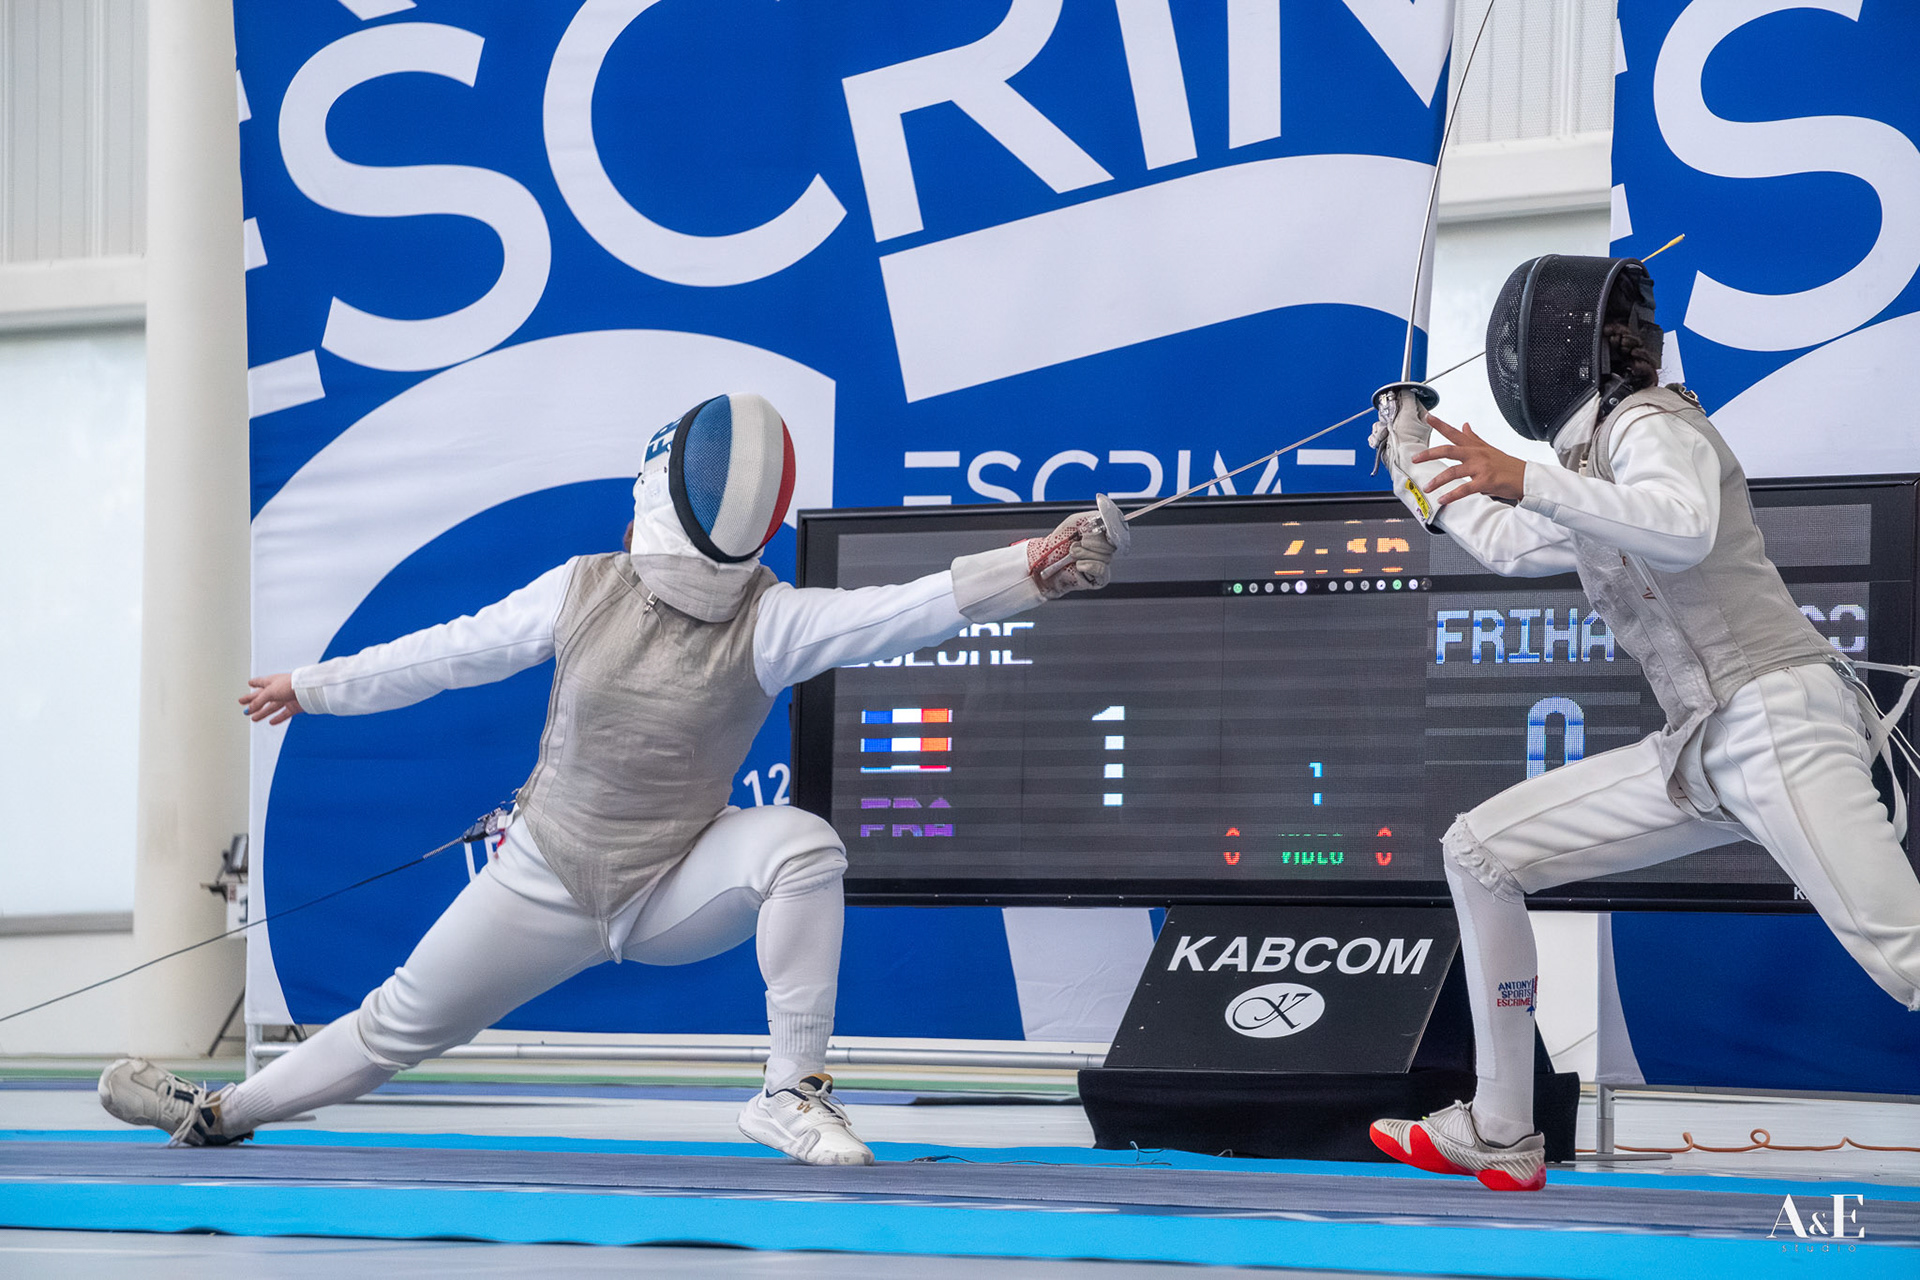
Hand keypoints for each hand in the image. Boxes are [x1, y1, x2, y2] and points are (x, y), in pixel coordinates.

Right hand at [239, 673, 302, 724]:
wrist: (307, 689)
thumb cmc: (290, 684)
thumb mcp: (269, 692)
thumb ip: (258, 701)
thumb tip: (249, 709)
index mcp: (272, 681)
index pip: (260, 682)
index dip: (254, 683)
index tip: (250, 683)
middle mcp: (279, 689)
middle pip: (263, 696)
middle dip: (253, 701)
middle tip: (245, 705)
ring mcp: (287, 698)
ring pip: (272, 707)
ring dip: (263, 713)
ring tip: (254, 718)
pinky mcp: (294, 706)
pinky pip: (284, 714)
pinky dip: (277, 718)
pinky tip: (271, 722)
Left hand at [1027, 507, 1123, 596]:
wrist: (1045, 564)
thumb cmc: (1058, 544)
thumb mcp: (1075, 522)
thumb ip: (1094, 517)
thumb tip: (1109, 521)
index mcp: (1103, 533)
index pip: (1117, 530)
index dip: (1108, 530)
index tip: (1094, 530)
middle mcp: (1106, 548)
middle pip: (1111, 544)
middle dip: (1089, 543)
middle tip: (1075, 544)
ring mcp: (1104, 563)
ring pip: (1105, 557)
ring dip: (1083, 554)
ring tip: (1073, 555)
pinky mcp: (1101, 578)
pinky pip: (1101, 569)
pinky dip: (1087, 565)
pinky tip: (1078, 565)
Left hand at [1413, 416, 1527, 506]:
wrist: (1526, 478)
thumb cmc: (1507, 465)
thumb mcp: (1489, 449)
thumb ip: (1474, 438)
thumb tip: (1464, 425)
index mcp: (1476, 447)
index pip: (1455, 433)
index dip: (1440, 424)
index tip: (1427, 416)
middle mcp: (1476, 455)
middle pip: (1449, 450)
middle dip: (1430, 454)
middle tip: (1415, 458)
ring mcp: (1481, 468)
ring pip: (1453, 471)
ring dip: (1437, 480)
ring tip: (1427, 487)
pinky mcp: (1485, 482)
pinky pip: (1464, 489)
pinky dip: (1451, 495)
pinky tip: (1442, 499)